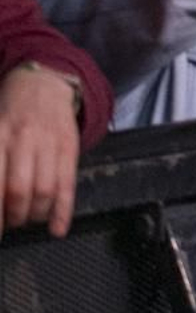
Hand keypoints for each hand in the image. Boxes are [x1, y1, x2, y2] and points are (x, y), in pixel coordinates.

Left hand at [0, 65, 81, 238]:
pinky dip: (63, 211)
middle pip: (19, 191)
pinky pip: (68, 184)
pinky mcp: (70, 147)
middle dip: (12, 217)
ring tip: (26, 220)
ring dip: (34, 215)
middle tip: (7, 225)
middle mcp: (24, 140)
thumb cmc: (10, 111)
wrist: (45, 82)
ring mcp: (50, 143)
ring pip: (44, 191)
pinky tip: (57, 229)